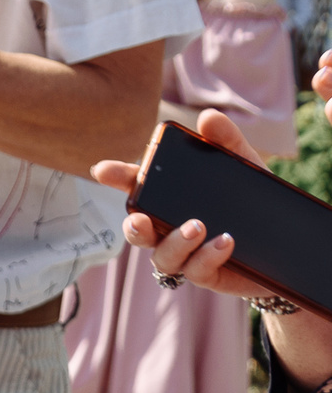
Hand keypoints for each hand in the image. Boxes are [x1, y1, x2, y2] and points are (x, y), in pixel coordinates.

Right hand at [89, 106, 274, 303]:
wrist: (289, 242)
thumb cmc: (254, 202)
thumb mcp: (245, 166)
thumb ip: (227, 142)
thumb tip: (207, 118)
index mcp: (172, 200)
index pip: (138, 189)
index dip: (118, 180)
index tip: (102, 170)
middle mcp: (170, 230)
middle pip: (137, 232)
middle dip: (133, 227)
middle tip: (140, 219)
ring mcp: (187, 255)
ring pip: (162, 258)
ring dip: (175, 242)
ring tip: (197, 226)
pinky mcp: (208, 274)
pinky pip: (196, 271)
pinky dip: (207, 255)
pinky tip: (225, 241)